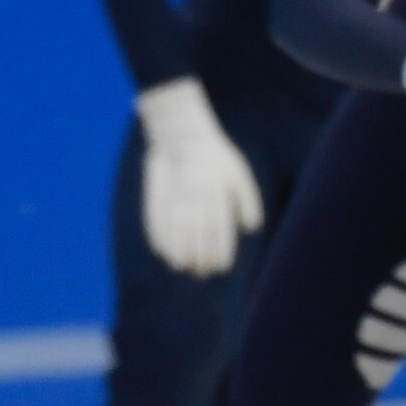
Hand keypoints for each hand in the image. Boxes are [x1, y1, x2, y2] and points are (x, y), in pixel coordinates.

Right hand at [136, 77, 264, 274]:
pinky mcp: (156, 194)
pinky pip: (155, 221)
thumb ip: (249, 201)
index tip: (220, 267)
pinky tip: (164, 253)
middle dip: (200, 257)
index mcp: (217, 191)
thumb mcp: (238, 174)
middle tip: (202, 272)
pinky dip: (159, 239)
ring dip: (179, 252)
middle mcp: (195, 196)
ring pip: (175, 230)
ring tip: (183, 267)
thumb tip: (251, 229)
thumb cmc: (216, 158)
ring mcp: (174, 195)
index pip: (219, 229)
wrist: (183, 134)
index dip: (219, 251)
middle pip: (197, 234)